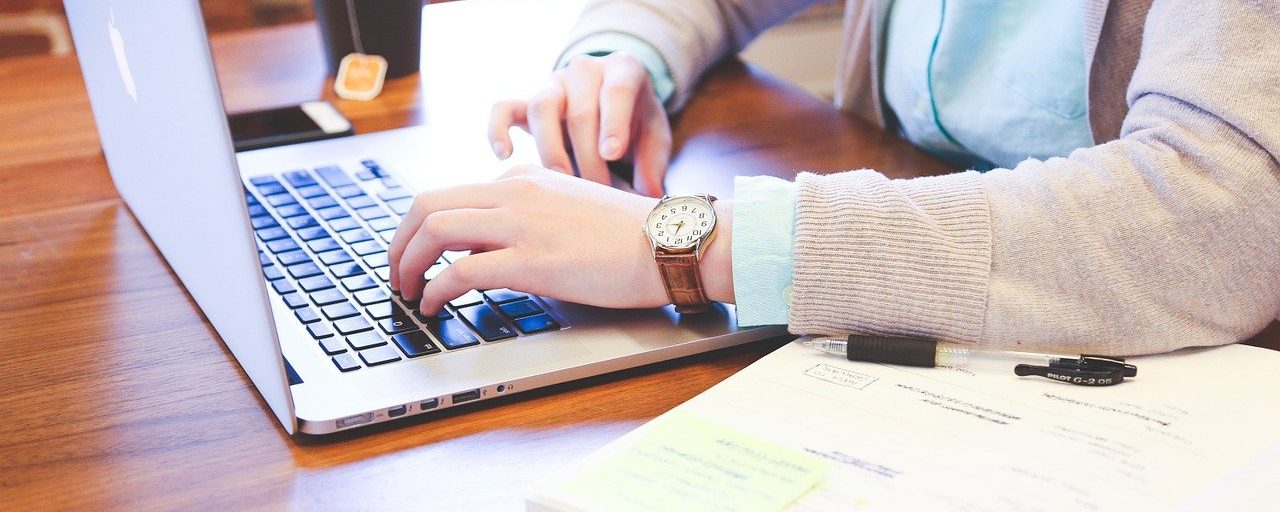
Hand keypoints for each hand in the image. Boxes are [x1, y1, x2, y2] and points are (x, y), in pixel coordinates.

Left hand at [387, 166, 733, 314]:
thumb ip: (531, 216)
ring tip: (406, 292)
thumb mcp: (570, 209)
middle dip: (399, 242)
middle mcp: (515, 192)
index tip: (415, 254)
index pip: (452, 195)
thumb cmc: (630, 236)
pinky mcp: (531, 260)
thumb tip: (494, 246)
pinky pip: (461, 270)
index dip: (421, 229)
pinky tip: (434, 306)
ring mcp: (521, 224)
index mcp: (524, 179)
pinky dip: (435, 290)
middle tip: (396, 273)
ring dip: (407, 263)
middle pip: (427, 205)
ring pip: (435, 230)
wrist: (670, 242)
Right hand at [488, 52, 671, 196]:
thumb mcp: (655, 135)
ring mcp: (553, 84)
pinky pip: (504, 109)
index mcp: (623, 70)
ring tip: (562, 182)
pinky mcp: (527, 102)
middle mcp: (585, 70)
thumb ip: (654, 162)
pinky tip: (504, 156)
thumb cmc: (636, 122)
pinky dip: (498, 129)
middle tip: (598, 191)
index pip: (616, 91)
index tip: (611, 154)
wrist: (613, 102)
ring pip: (541, 108)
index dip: (613, 123)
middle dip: (588, 156)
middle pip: (579, 110)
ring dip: (551, 149)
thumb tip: (649, 195)